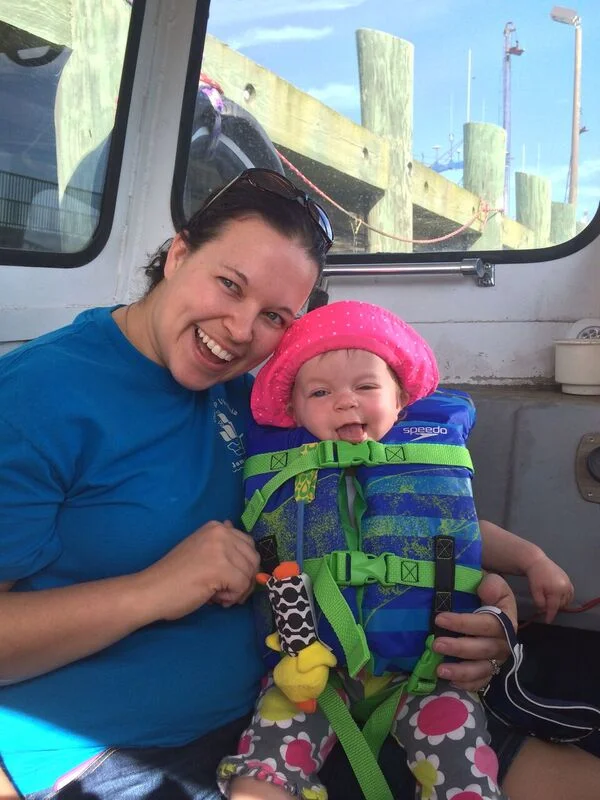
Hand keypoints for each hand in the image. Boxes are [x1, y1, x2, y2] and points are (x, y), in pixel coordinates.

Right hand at [138, 520, 259, 619]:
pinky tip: (214, 598)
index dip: (243, 566)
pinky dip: (232, 597)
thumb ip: (220, 543)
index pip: (248, 545)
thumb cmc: (174, 576)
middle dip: (244, 579)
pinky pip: (242, 585)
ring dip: (238, 590)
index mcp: (216, 527)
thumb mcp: (200, 550)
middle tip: (225, 591)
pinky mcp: (221, 568)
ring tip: (218, 595)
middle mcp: (221, 532)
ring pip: (249, 573)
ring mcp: (221, 548)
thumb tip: (233, 526)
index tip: (227, 578)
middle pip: (253, 559)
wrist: (151, 590)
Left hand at [431, 573, 515, 691]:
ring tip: (440, 670)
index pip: (487, 624)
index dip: (464, 623)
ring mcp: (497, 658)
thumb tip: (486, 591)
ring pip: (483, 669)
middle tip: (436, 644)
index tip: (439, 619)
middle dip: (459, 648)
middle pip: (484, 649)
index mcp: (506, 619)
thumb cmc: (485, 591)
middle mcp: (504, 642)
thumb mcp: (491, 581)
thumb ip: (492, 584)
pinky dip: (468, 684)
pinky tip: (451, 682)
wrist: (487, 601)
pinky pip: (482, 681)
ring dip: (462, 671)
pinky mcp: (490, 669)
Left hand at [525, 554, 573, 622]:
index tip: (547, 621)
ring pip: (566, 601)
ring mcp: (569, 584)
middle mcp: (565, 588)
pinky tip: (558, 597)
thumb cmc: (535, 577)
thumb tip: (544, 610)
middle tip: (543, 605)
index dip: (550, 615)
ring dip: (559, 603)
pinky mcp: (569, 581)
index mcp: (557, 591)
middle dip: (553, 607)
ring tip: (549, 600)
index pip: (554, 607)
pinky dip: (565, 598)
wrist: (538, 562)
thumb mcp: (534, 591)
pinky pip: (570, 594)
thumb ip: (539, 602)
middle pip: (560, 605)